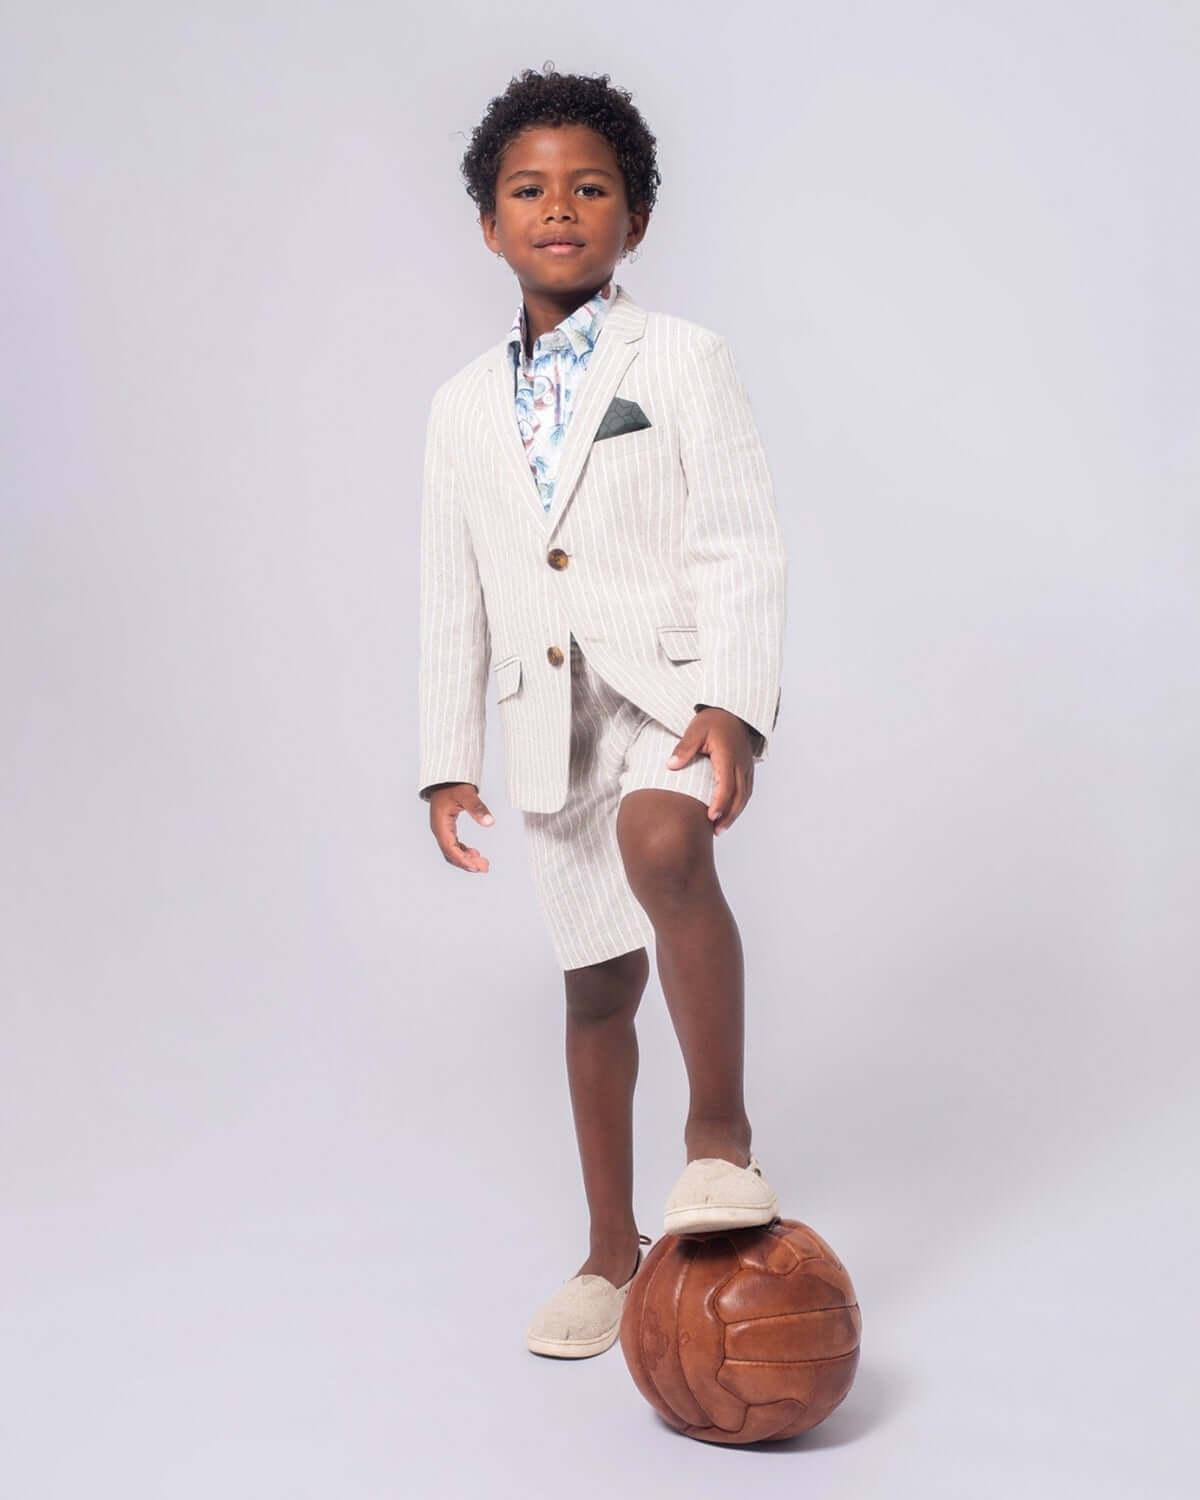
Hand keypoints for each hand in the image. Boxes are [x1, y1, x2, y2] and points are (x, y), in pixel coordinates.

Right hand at [428, 782, 493, 871]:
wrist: (446, 777)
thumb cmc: (454, 784)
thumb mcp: (466, 794)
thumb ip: (477, 808)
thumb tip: (489, 822)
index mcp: (441, 824)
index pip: (450, 849)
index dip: (463, 860)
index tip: (477, 867)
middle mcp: (439, 829)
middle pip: (451, 853)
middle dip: (467, 863)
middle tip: (485, 867)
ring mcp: (442, 829)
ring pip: (452, 851)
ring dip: (467, 859)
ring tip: (484, 863)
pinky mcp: (447, 827)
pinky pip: (454, 845)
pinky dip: (464, 851)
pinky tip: (476, 853)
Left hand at [666, 708, 754, 834]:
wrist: (733, 711)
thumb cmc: (713, 720)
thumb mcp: (696, 729)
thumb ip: (684, 747)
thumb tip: (671, 765)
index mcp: (728, 756)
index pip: (726, 784)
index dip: (720, 802)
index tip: (710, 816)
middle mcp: (741, 764)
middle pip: (739, 795)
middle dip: (729, 815)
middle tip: (716, 831)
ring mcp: (746, 767)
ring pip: (745, 795)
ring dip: (734, 813)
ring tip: (721, 829)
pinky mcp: (747, 768)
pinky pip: (746, 791)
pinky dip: (739, 805)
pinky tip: (728, 815)